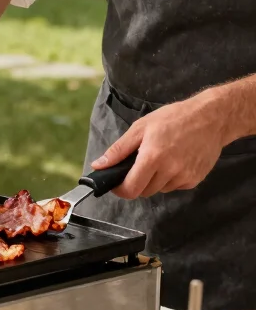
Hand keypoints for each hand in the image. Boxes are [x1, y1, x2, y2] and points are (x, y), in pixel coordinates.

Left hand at [91, 92, 228, 197]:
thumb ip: (118, 150)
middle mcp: (169, 171)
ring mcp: (184, 177)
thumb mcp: (141, 128)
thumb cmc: (174, 118)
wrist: (211, 118)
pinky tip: (174, 160)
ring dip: (154, 180)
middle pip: (144, 191)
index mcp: (152, 157)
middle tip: (140, 163)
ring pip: (159, 189)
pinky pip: (174, 186)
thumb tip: (99, 165)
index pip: (131, 189)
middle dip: (137, 182)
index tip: (116, 184)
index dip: (120, 190)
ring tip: (160, 157)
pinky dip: (169, 178)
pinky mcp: (195, 180)